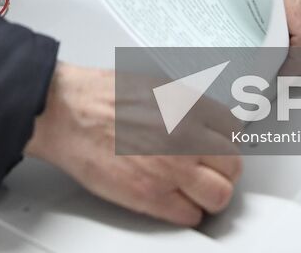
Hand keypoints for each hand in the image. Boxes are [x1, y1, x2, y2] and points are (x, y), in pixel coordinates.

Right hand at [25, 63, 242, 225]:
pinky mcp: (151, 196)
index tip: (219, 147)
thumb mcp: (154, 85)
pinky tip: (173, 201)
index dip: (225, 141)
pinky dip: (185, 212)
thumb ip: (184, 106)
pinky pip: (189, 215)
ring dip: (210, 195)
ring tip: (197, 191)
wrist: (66, 112)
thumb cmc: (98, 96)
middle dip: (223, 170)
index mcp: (188, 105)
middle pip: (233, 165)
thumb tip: (204, 122)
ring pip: (219, 196)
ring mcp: (171, 169)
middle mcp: (186, 136)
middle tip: (210, 172)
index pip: (234, 130)